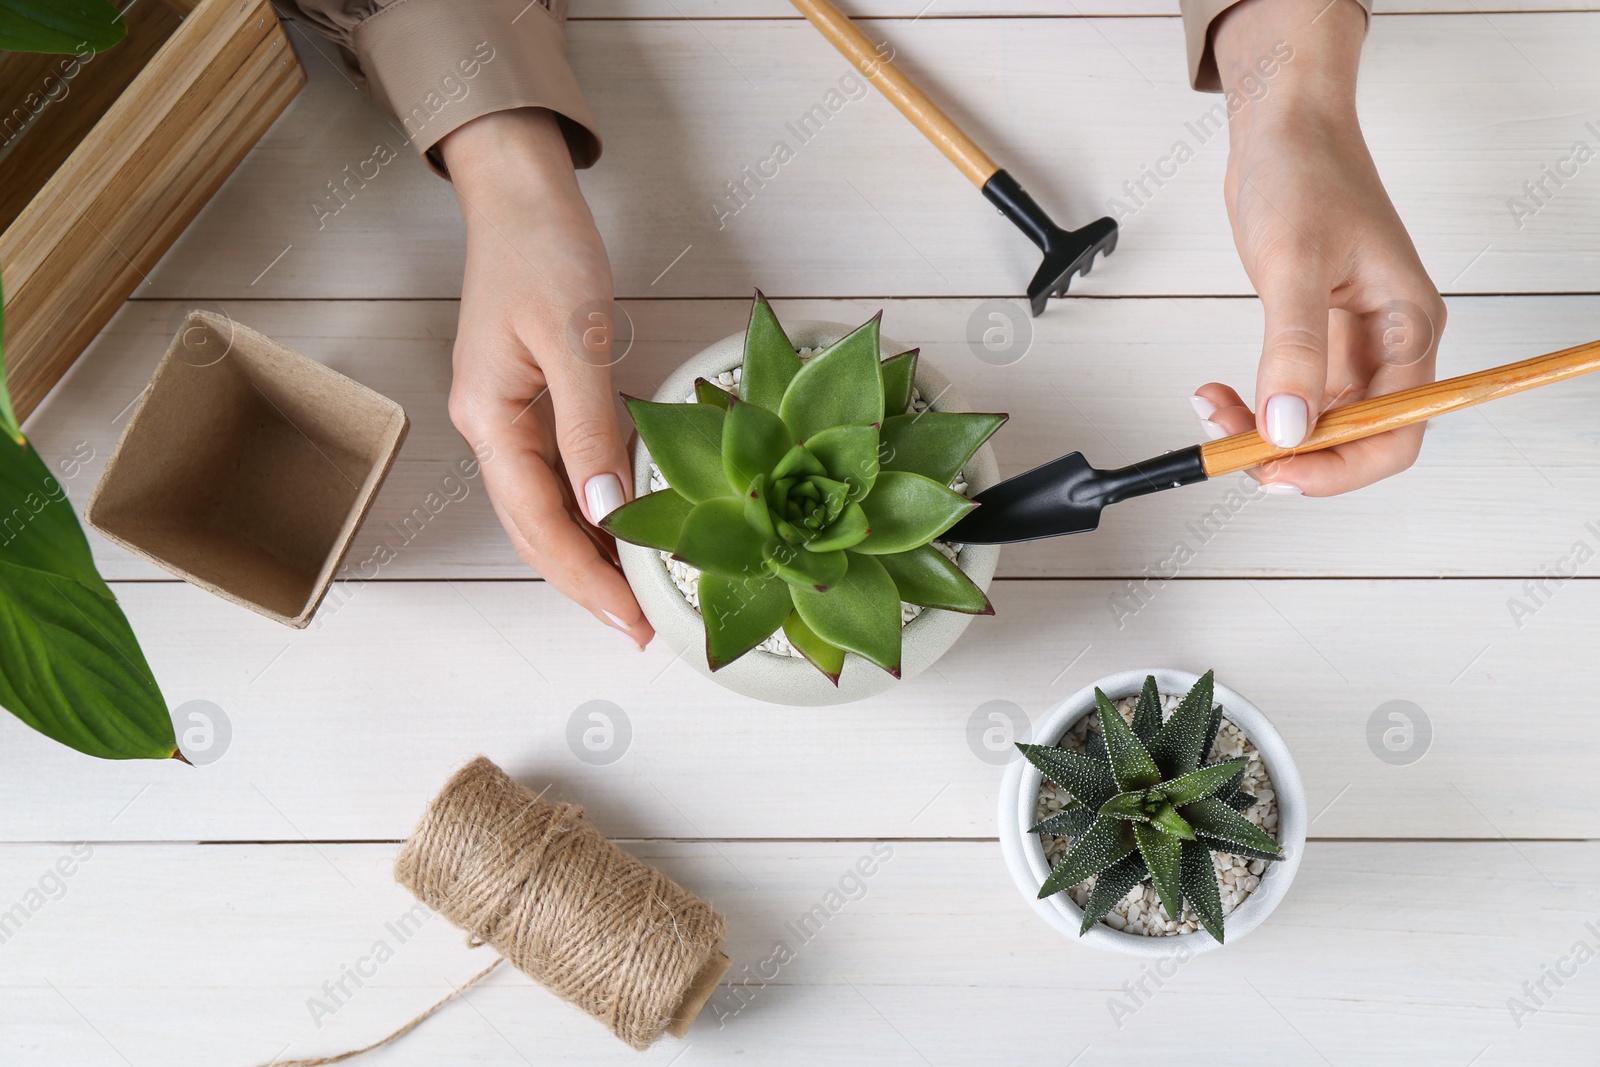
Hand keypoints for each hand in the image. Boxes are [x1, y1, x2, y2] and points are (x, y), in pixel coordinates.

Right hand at [440, 108, 652, 647]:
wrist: (519, 195)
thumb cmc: (543, 251)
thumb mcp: (574, 339)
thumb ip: (589, 428)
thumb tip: (606, 511)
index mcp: (490, 421)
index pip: (540, 526)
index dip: (586, 580)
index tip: (630, 621)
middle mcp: (490, 430)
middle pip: (536, 532)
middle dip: (585, 584)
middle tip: (638, 628)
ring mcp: (507, 419)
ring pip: (545, 510)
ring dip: (588, 555)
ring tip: (635, 594)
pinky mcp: (530, 403)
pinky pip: (559, 475)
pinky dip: (591, 509)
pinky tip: (625, 526)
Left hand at [1192, 0, 1445, 495]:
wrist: (1283, 127)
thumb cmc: (1305, 173)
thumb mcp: (1294, 262)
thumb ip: (1293, 350)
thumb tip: (1289, 427)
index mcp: (1407, 329)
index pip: (1396, 433)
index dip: (1340, 468)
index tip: (1278, 472)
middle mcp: (1387, 344)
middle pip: (1354, 439)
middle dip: (1291, 453)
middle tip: (1228, 443)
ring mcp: (1350, 343)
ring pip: (1314, 423)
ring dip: (1262, 431)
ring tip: (1210, 407)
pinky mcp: (1314, 336)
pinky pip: (1289, 395)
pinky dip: (1253, 405)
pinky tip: (1217, 394)